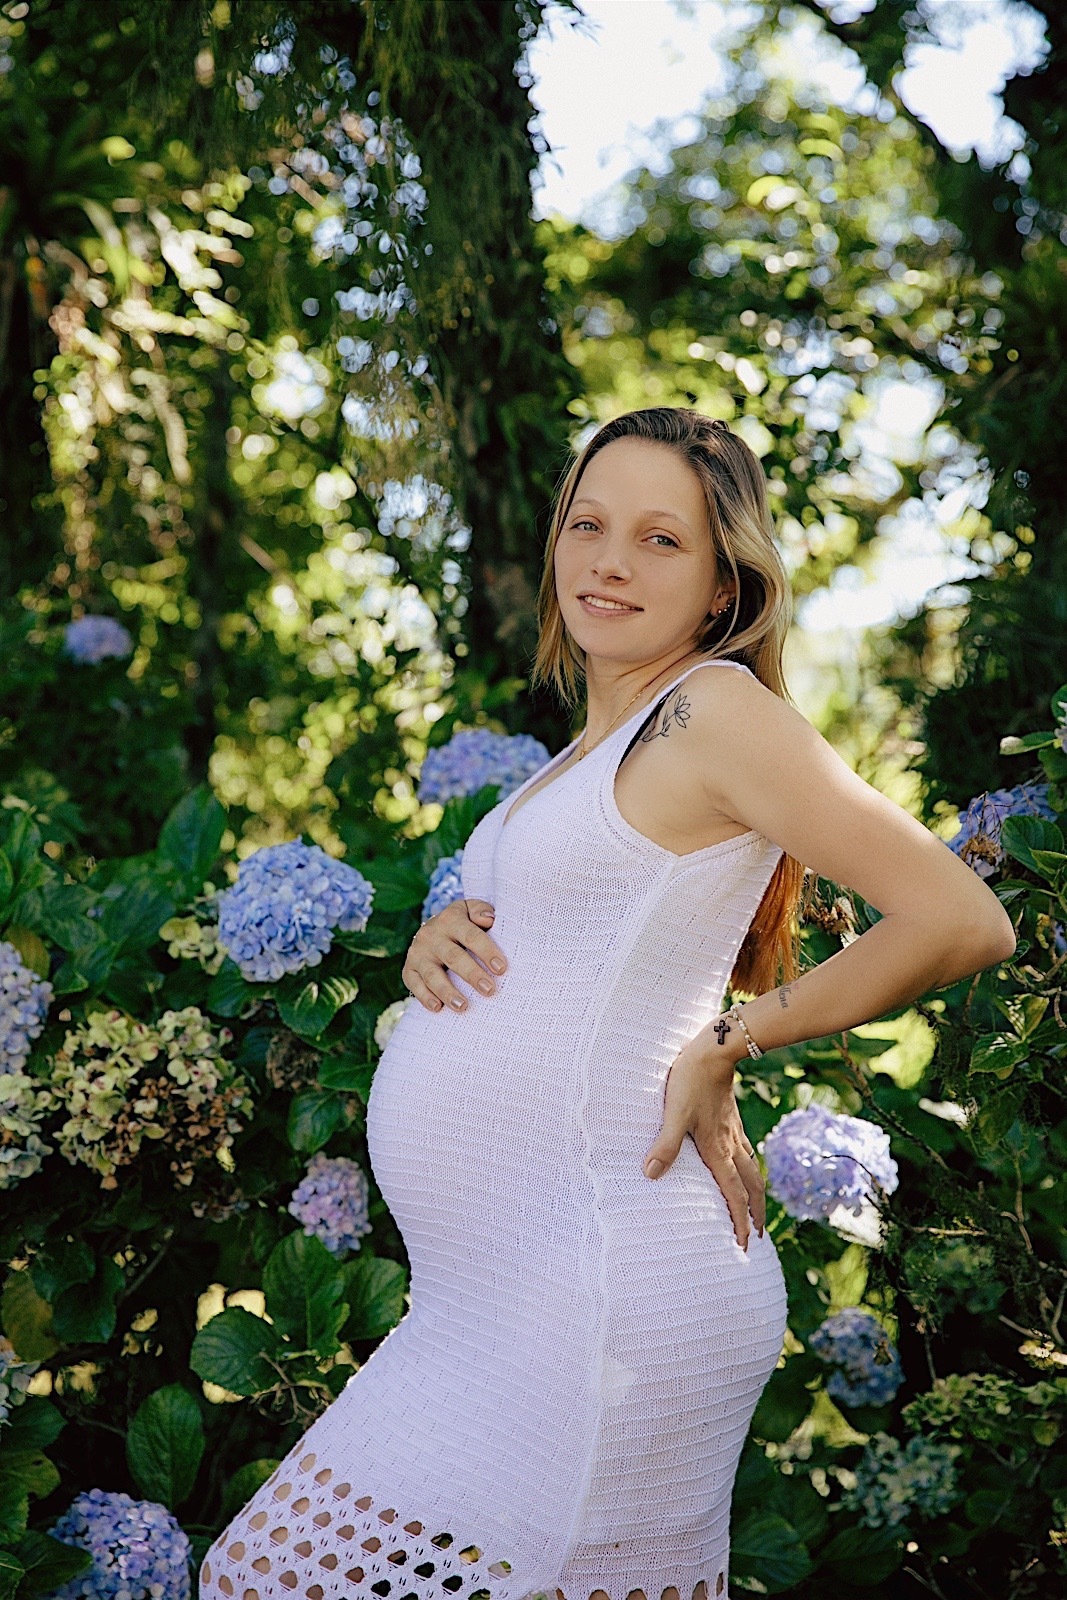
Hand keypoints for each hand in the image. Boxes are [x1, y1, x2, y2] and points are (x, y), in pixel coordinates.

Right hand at [401, 897, 506, 1012]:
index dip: (486, 951)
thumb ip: (481, 910)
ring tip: (463, 1006)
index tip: (501, 968)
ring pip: (432, 975)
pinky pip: (414, 985)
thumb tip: (488, 919)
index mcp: (450, 919)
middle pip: (453, 957)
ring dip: (448, 992)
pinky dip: (425, 997)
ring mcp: (418, 953)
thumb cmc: (462, 924)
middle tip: (489, 990)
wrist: (432, 930)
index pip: (471, 935)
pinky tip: (438, 1008)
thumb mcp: (471, 910)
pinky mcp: (409, 970)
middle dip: (472, 974)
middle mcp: (431, 935)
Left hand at [643, 1024, 764, 1251]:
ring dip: (755, 1194)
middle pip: (751, 1187)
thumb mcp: (674, 1112)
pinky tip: (741, 1166)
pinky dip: (749, 1169)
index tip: (745, 1246)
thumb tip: (651, 1174)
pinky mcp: (731, 1119)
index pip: (733, 1194)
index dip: (739, 1222)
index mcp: (718, 1149)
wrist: (715, 1049)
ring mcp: (734, 1132)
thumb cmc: (690, 1080)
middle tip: (758, 1237)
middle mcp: (730, 1145)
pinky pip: (746, 1152)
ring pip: (751, 1170)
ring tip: (755, 1209)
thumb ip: (665, 1144)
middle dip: (755, 1215)